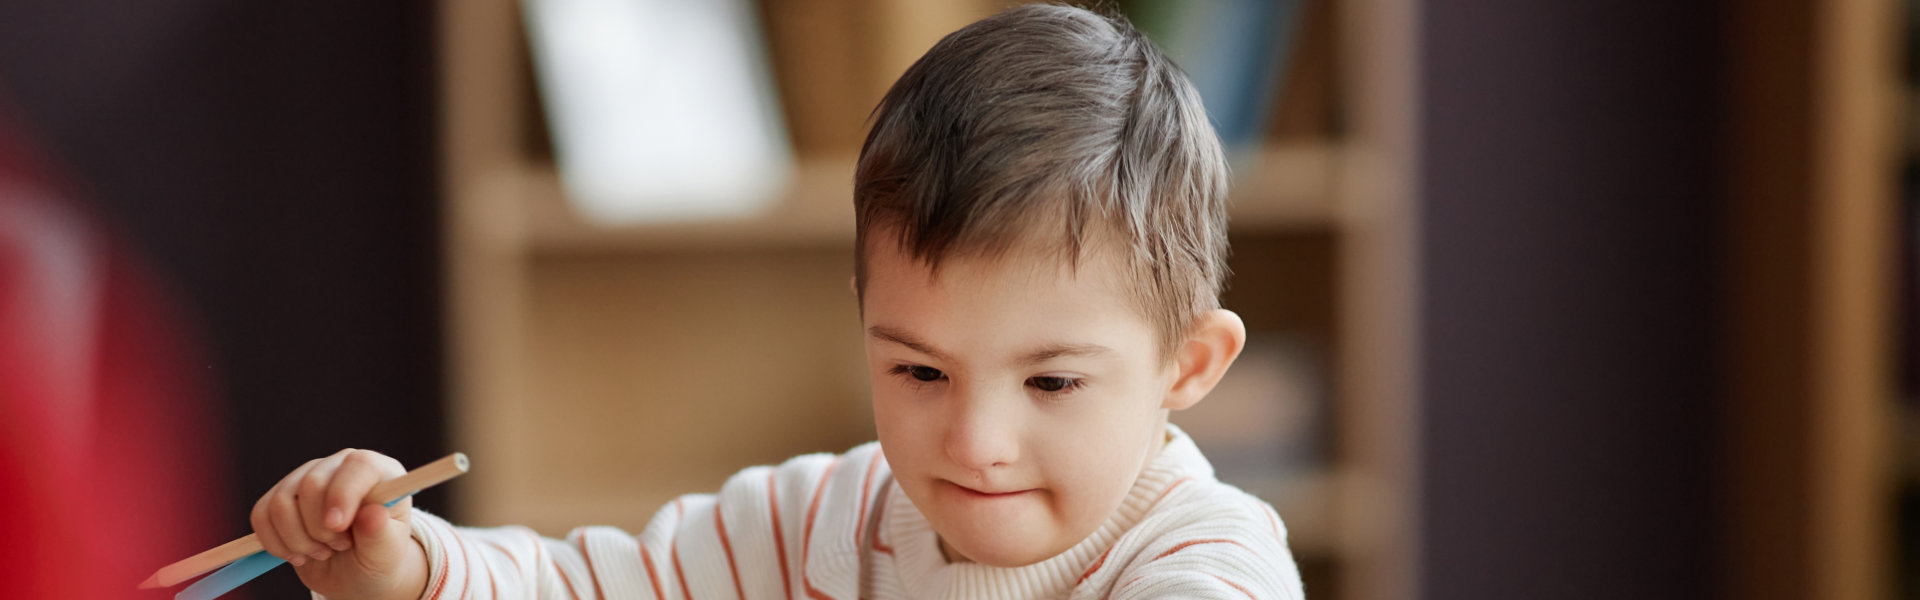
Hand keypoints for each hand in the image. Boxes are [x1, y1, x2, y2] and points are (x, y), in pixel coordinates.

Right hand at [250, 448, 428, 599]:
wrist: (357, 572)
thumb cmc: (377, 557)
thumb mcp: (387, 553)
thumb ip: (381, 534)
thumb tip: (372, 514)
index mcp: (378, 472)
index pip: (358, 465)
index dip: (343, 495)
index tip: (338, 528)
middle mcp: (340, 466)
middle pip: (312, 484)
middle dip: (319, 528)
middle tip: (339, 547)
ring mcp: (307, 477)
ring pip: (281, 502)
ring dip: (297, 540)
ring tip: (322, 552)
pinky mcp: (281, 496)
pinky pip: (261, 515)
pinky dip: (275, 543)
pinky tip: (299, 554)